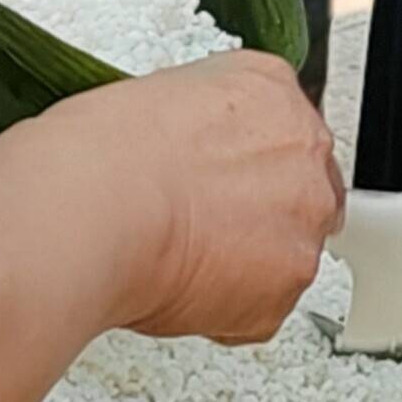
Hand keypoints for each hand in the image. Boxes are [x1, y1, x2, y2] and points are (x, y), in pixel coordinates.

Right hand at [88, 52, 345, 344]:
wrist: (97, 207)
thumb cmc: (107, 154)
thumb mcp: (159, 97)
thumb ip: (203, 125)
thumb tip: (191, 153)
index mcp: (270, 89)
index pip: (285, 131)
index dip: (247, 166)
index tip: (222, 182)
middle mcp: (304, 149)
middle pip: (301, 191)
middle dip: (259, 214)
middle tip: (202, 225)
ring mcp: (303, 218)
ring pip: (287, 252)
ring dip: (248, 264)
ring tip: (184, 259)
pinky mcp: (289, 282)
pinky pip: (265, 308)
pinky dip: (230, 312)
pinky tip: (184, 289)